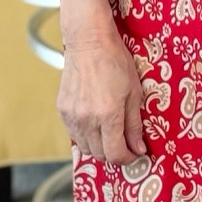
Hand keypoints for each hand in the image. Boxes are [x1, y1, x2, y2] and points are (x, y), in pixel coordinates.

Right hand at [57, 17, 147, 163]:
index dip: (128, 158)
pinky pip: (74, 135)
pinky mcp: (62, 110)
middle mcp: (87, 119)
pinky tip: (95, 125)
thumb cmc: (115, 62)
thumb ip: (134, 124)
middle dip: (114, 154)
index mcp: (108, 115)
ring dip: (99, 148)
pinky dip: (86, 137)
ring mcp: (72, 115)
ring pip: (85, 148)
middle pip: (100, 155)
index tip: (135, 154)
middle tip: (124, 145)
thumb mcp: (134, 93)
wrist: (89, 42)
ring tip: (109, 135)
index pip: (116, 153)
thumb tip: (138, 148)